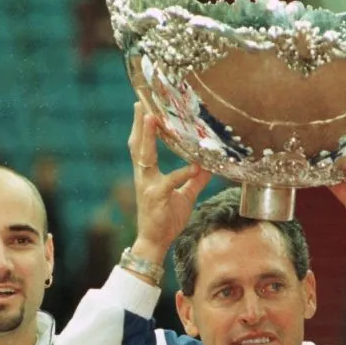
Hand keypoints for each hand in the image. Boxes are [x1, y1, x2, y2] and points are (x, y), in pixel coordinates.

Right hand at [128, 102, 211, 264]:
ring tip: (153, 118)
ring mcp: (148, 186)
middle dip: (139, 123)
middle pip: (137, 144)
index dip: (141, 126)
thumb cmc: (166, 219)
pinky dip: (182, 173)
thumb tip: (208, 166)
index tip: (142, 106)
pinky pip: (170, 182)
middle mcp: (144, 176)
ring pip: (145, 157)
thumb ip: (194, 180)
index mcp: (148, 174)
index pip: (141, 145)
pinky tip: (193, 166)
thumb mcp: (184, 196)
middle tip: (141, 102)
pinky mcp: (157, 198)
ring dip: (147, 137)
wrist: (154, 243)